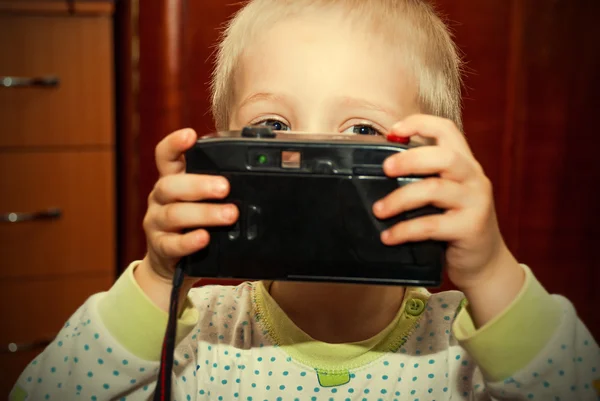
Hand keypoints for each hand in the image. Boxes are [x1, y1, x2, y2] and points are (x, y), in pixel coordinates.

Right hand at [137, 128, 238, 309]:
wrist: (172, 263)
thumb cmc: (192, 224)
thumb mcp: (202, 200)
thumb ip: (219, 188)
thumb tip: (258, 182)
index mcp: (172, 180)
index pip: (165, 156)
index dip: (175, 144)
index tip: (190, 135)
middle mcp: (160, 199)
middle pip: (170, 185)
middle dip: (199, 185)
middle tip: (225, 187)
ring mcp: (157, 223)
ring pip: (175, 214)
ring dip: (205, 213)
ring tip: (230, 215)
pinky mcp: (161, 248)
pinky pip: (172, 244)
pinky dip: (189, 241)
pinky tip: (204, 238)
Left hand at [373, 115, 522, 310]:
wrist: (484, 262)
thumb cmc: (455, 224)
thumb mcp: (445, 195)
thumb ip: (424, 179)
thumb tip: (380, 172)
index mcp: (464, 163)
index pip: (447, 129)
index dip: (420, 123)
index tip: (393, 130)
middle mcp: (473, 178)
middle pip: (443, 156)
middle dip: (409, 159)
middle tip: (385, 169)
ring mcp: (475, 202)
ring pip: (434, 190)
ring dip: (400, 199)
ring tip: (379, 210)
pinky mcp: (470, 228)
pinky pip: (431, 225)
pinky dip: (405, 230)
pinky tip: (389, 236)